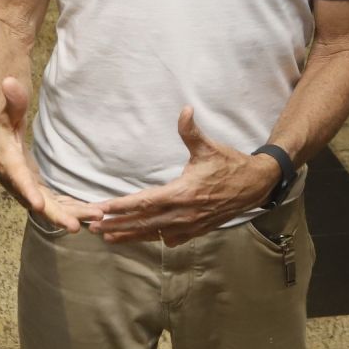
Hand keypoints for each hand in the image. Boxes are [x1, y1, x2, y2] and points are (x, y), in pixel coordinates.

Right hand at [0, 76, 100, 230]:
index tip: (38, 205)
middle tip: (77, 225)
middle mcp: (11, 176)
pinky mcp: (32, 184)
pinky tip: (88, 213)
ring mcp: (22, 183)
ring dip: (68, 213)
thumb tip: (9, 82)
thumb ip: (12, 97)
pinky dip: (67, 208)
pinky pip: (50, 200)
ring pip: (45, 203)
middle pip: (33, 198)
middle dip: (55, 213)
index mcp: (2, 155)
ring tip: (96, 217)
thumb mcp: (6, 104)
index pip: (14, 174)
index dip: (25, 189)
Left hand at [90, 108, 278, 244]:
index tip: (102, 209)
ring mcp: (190, 225)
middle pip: (143, 223)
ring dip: (130, 235)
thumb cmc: (230, 165)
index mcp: (183, 193)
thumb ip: (191, 131)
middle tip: (93, 228)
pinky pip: (170, 238)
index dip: (122, 207)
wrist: (255, 185)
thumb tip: (185, 110)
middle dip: (117, 225)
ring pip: (154, 234)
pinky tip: (141, 238)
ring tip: (108, 237)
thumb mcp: (209, 148)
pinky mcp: (197, 230)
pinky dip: (153, 238)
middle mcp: (184, 213)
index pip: (145, 202)